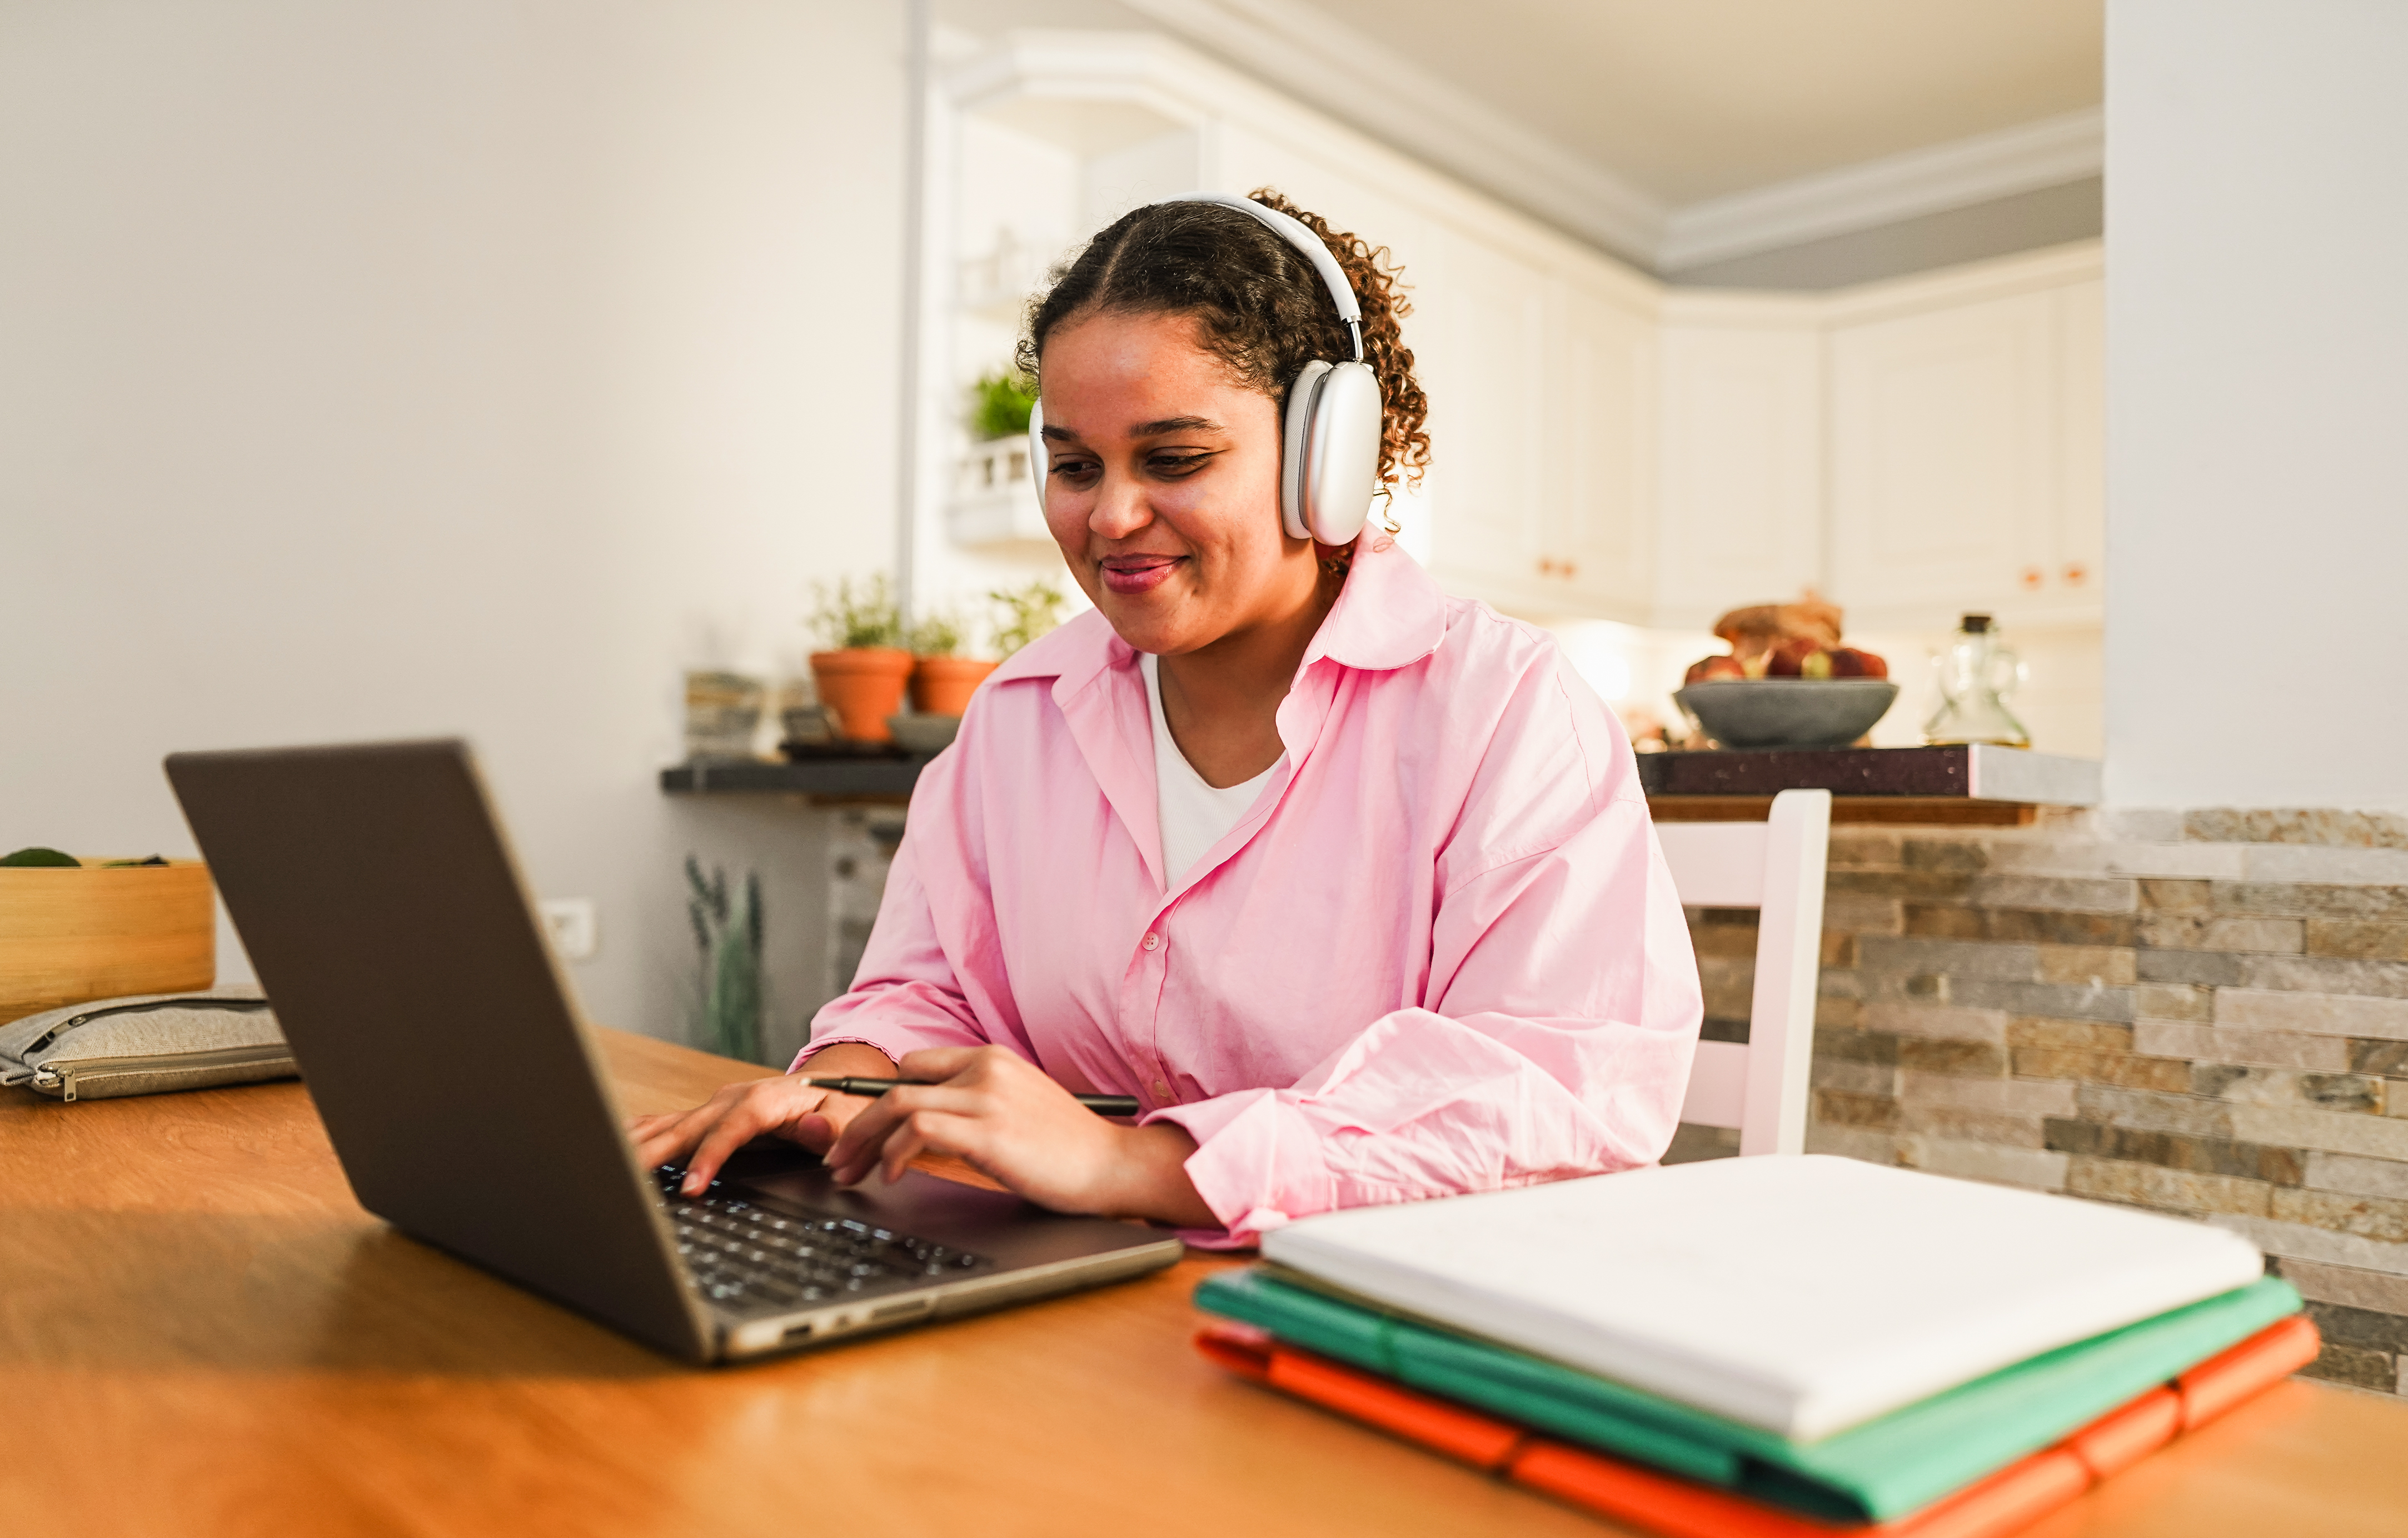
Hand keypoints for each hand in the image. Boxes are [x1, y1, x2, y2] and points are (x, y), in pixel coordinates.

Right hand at [627, 1043, 895, 1194]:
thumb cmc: (836, 1107)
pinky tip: (613, 1145)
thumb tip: (814, 1131)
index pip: (734, 1128)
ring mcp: (714, 1105)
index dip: (710, 1156)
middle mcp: (732, 1099)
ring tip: (604, 1163)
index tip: (692, 1186)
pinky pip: (666, 1124)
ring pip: (669, 1125)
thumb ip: (833, 1128)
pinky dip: (638, 1135)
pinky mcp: (704, 1115)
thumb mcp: (846, 1116)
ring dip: (637, 1144)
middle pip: (688, 1127)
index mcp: (766, 1100)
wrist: (826, 1088)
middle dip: (655, 1153)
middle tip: (624, 1179)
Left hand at [823, 1046, 1216, 1226]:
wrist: (1111, 1166)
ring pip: (898, 1105)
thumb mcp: (1017, 1109)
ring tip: (849, 1171)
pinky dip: (894, 1153)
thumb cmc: (1066, 1148)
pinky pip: (919, 1132)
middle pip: (897, 1084)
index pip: (916, 1064)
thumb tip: (923, 1129)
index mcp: (992, 1059)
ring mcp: (987, 1097)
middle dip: (855, 1124)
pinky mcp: (989, 1131)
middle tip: (837, 1158)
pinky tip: (891, 1175)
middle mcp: (986, 1069)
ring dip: (863, 1141)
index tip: (860, 1131)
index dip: (879, 1099)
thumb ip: (975, 1104)